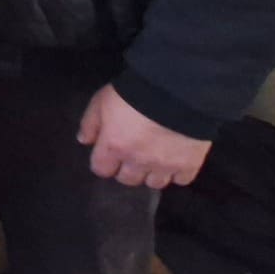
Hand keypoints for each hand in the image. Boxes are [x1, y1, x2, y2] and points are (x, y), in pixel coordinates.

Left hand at [78, 83, 210, 188]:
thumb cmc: (134, 92)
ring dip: (152, 173)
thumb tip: (84, 141)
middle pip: (128, 180)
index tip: (110, 154)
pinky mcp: (189, 165)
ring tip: (156, 159)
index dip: (104, 162)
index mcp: (114, 146)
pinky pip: (182, 180)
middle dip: (127, 169)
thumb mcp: (102, 100)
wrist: (177, 89)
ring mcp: (165, 165)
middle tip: (134, 154)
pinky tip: (176, 159)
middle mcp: (138, 161)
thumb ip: (90, 123)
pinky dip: (178, 172)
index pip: (101, 170)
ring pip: (155, 184)